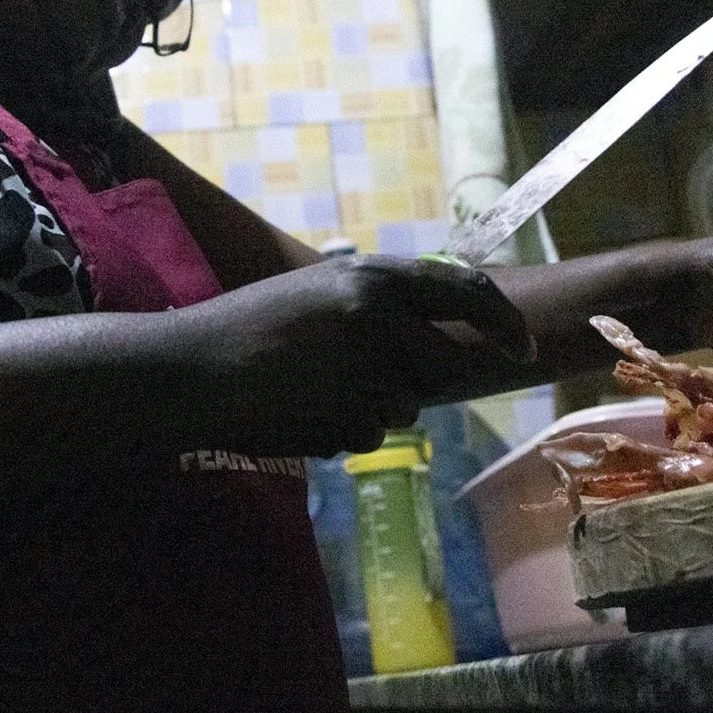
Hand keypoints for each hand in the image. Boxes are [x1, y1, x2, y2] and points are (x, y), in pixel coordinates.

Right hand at [170, 255, 534, 456]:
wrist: (190, 370)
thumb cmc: (248, 329)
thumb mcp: (319, 293)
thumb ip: (377, 303)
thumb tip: (435, 330)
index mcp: (369, 276)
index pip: (466, 291)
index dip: (503, 322)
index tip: (522, 346)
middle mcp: (376, 314)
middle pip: (442, 362)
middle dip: (414, 378)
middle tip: (354, 376)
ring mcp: (364, 367)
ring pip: (407, 406)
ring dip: (373, 407)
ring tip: (313, 388)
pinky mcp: (349, 413)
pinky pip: (372, 435)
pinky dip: (343, 432)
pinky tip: (299, 412)